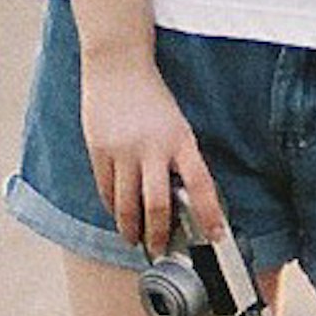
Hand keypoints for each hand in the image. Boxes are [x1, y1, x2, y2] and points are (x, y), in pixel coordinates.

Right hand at [78, 47, 227, 255]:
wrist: (117, 66)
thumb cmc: (151, 97)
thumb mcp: (177, 125)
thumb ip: (179, 159)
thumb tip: (182, 198)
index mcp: (180, 139)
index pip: (201, 184)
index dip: (210, 214)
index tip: (217, 237)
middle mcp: (152, 147)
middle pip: (156, 204)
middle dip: (159, 234)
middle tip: (160, 249)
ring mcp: (123, 150)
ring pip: (126, 205)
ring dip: (130, 229)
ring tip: (134, 239)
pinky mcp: (99, 150)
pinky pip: (105, 190)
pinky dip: (112, 208)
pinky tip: (117, 214)